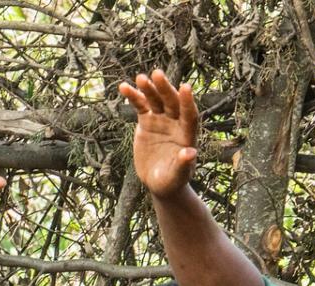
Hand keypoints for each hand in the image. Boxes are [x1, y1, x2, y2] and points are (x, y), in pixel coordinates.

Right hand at [119, 70, 199, 198]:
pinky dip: (133, 96)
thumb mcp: (177, 176)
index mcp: (187, 135)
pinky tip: (123, 87)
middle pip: (172, 102)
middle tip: (157, 74)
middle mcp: (176, 124)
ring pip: (155, 101)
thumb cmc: (172, 181)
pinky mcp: (147, 122)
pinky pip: (140, 106)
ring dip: (148, 89)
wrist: (158, 182)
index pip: (189, 115)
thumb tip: (191, 153)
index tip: (185, 87)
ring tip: (140, 78)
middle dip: (165, 89)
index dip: (187, 102)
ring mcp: (161, 120)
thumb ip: (183, 164)